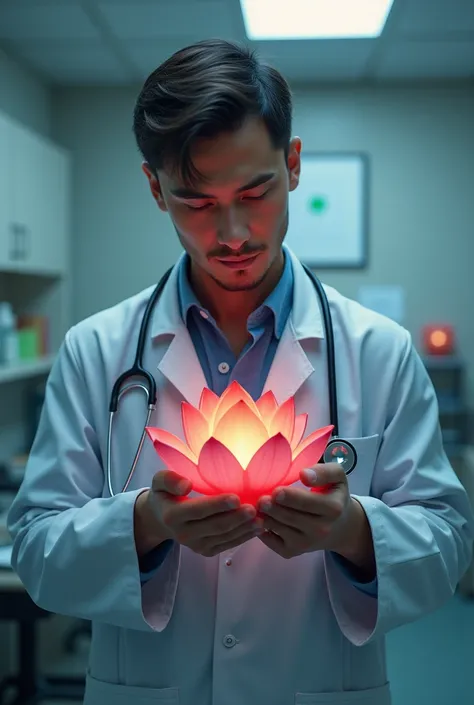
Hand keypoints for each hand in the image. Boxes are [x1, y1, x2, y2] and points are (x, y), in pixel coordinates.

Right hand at [135, 470, 263, 557]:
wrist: (161, 519)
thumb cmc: (165, 494)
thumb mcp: (159, 482)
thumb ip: (169, 479)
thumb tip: (186, 485)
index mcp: (173, 515)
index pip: (199, 510)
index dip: (218, 505)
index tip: (236, 497)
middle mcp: (184, 534)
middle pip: (216, 526)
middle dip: (237, 518)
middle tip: (255, 508)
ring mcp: (196, 545)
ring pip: (225, 537)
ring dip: (245, 529)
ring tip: (262, 518)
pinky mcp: (206, 551)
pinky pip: (228, 544)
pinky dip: (244, 536)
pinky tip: (258, 527)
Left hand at [256, 463, 374, 572]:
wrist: (340, 527)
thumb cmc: (334, 495)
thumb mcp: (337, 478)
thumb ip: (324, 472)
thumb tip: (304, 475)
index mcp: (333, 508)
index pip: (307, 503)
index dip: (289, 497)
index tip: (276, 490)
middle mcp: (321, 529)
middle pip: (289, 516)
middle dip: (272, 507)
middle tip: (261, 499)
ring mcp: (306, 543)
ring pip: (278, 528)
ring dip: (264, 516)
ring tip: (259, 504)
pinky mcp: (292, 552)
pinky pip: (270, 541)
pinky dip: (260, 530)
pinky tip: (258, 518)